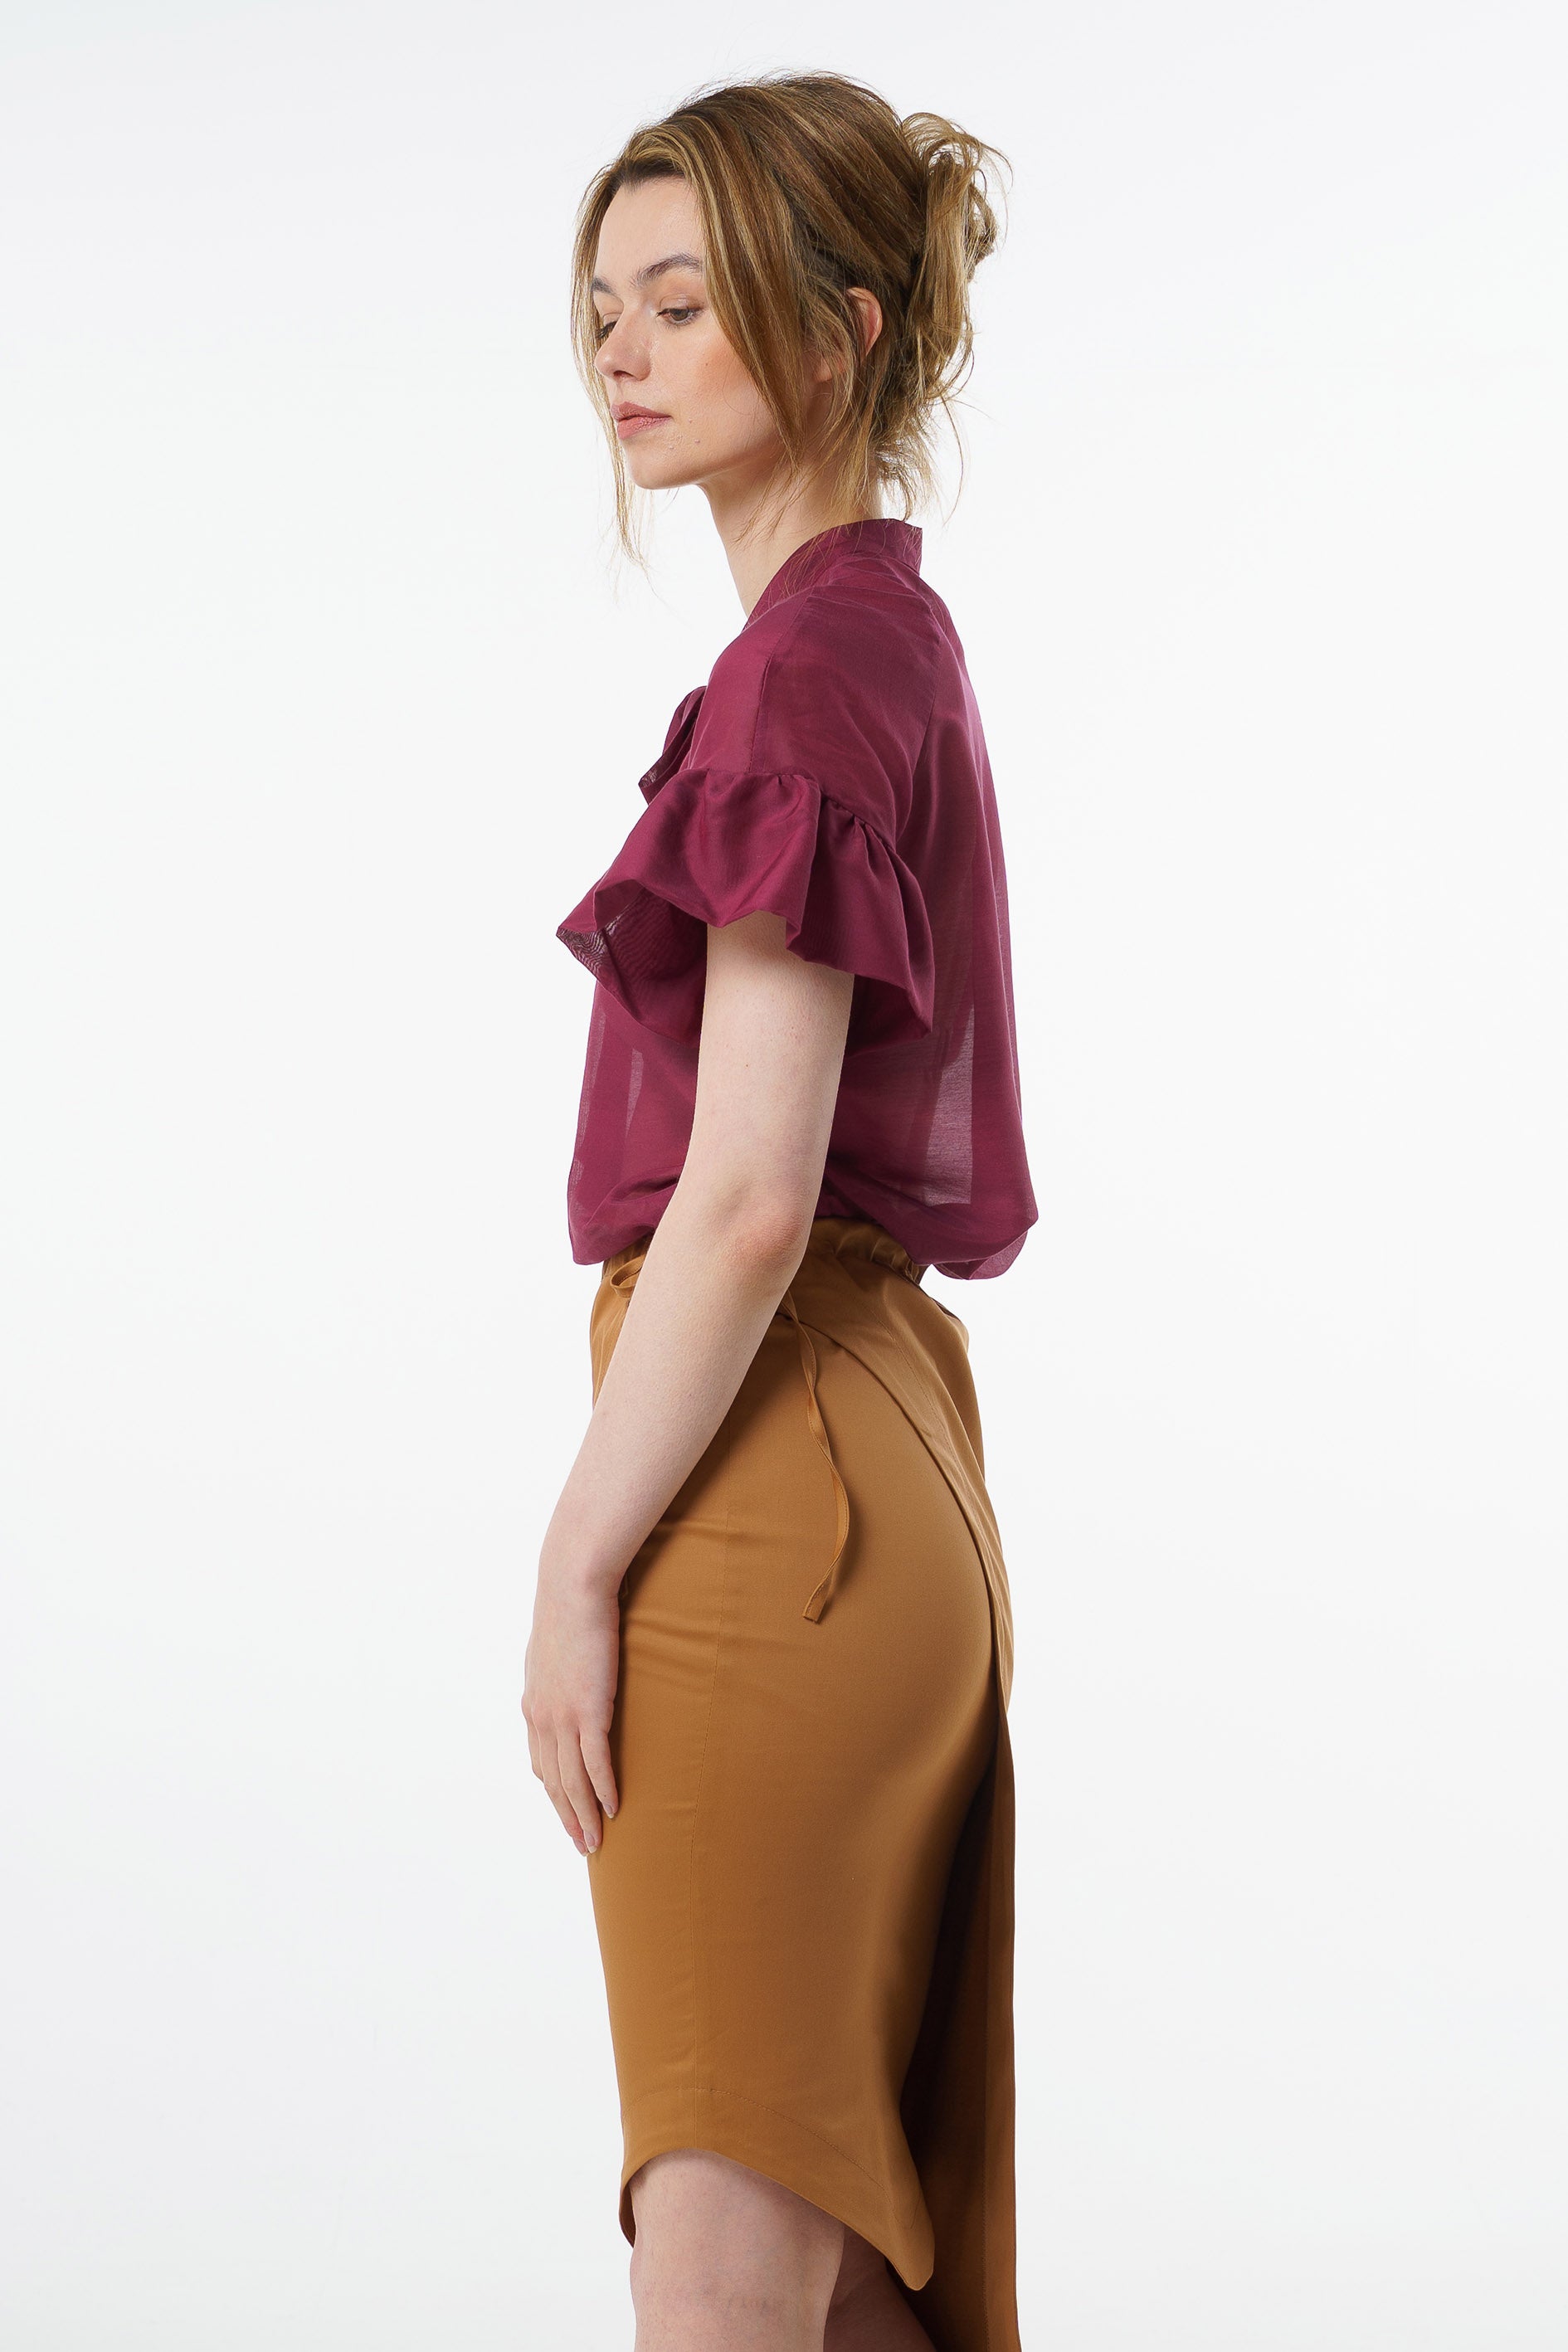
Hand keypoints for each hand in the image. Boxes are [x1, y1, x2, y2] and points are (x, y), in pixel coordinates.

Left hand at [522, 1561, 621, 1855]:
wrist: (572, 1587)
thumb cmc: (569, 1609)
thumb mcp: (554, 1647)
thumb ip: (557, 1671)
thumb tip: (570, 1673)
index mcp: (534, 1705)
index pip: (542, 1762)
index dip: (555, 1793)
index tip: (569, 1814)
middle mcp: (542, 1718)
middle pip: (554, 1782)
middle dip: (568, 1817)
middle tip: (583, 1845)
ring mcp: (563, 1717)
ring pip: (573, 1781)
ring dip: (585, 1816)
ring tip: (596, 1842)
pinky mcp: (589, 1711)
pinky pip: (596, 1763)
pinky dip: (604, 1790)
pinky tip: (615, 1809)